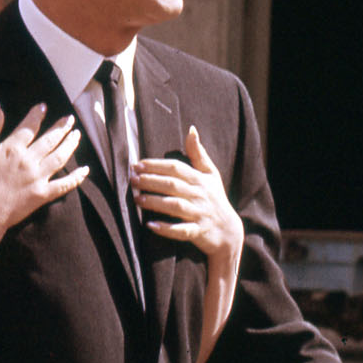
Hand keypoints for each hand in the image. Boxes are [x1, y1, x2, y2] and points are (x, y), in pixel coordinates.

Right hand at [0, 102, 88, 238]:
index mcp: (13, 148)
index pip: (29, 126)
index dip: (37, 115)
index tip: (43, 107)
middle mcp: (29, 160)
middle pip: (50, 139)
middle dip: (61, 127)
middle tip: (70, 119)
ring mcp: (38, 177)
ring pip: (60, 157)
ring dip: (70, 144)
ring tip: (77, 135)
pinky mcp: (43, 194)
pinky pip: (64, 185)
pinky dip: (76, 177)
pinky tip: (85, 170)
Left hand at [133, 127, 241, 268]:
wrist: (229, 231)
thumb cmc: (215, 199)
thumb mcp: (211, 175)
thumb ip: (199, 154)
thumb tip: (191, 129)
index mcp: (200, 180)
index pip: (176, 168)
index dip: (156, 165)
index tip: (138, 164)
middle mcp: (200, 195)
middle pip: (173, 185)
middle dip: (152, 181)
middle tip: (133, 179)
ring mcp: (199, 214)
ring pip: (175, 206)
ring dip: (156, 202)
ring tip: (138, 199)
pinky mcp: (198, 232)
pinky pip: (181, 230)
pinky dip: (166, 228)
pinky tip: (150, 225)